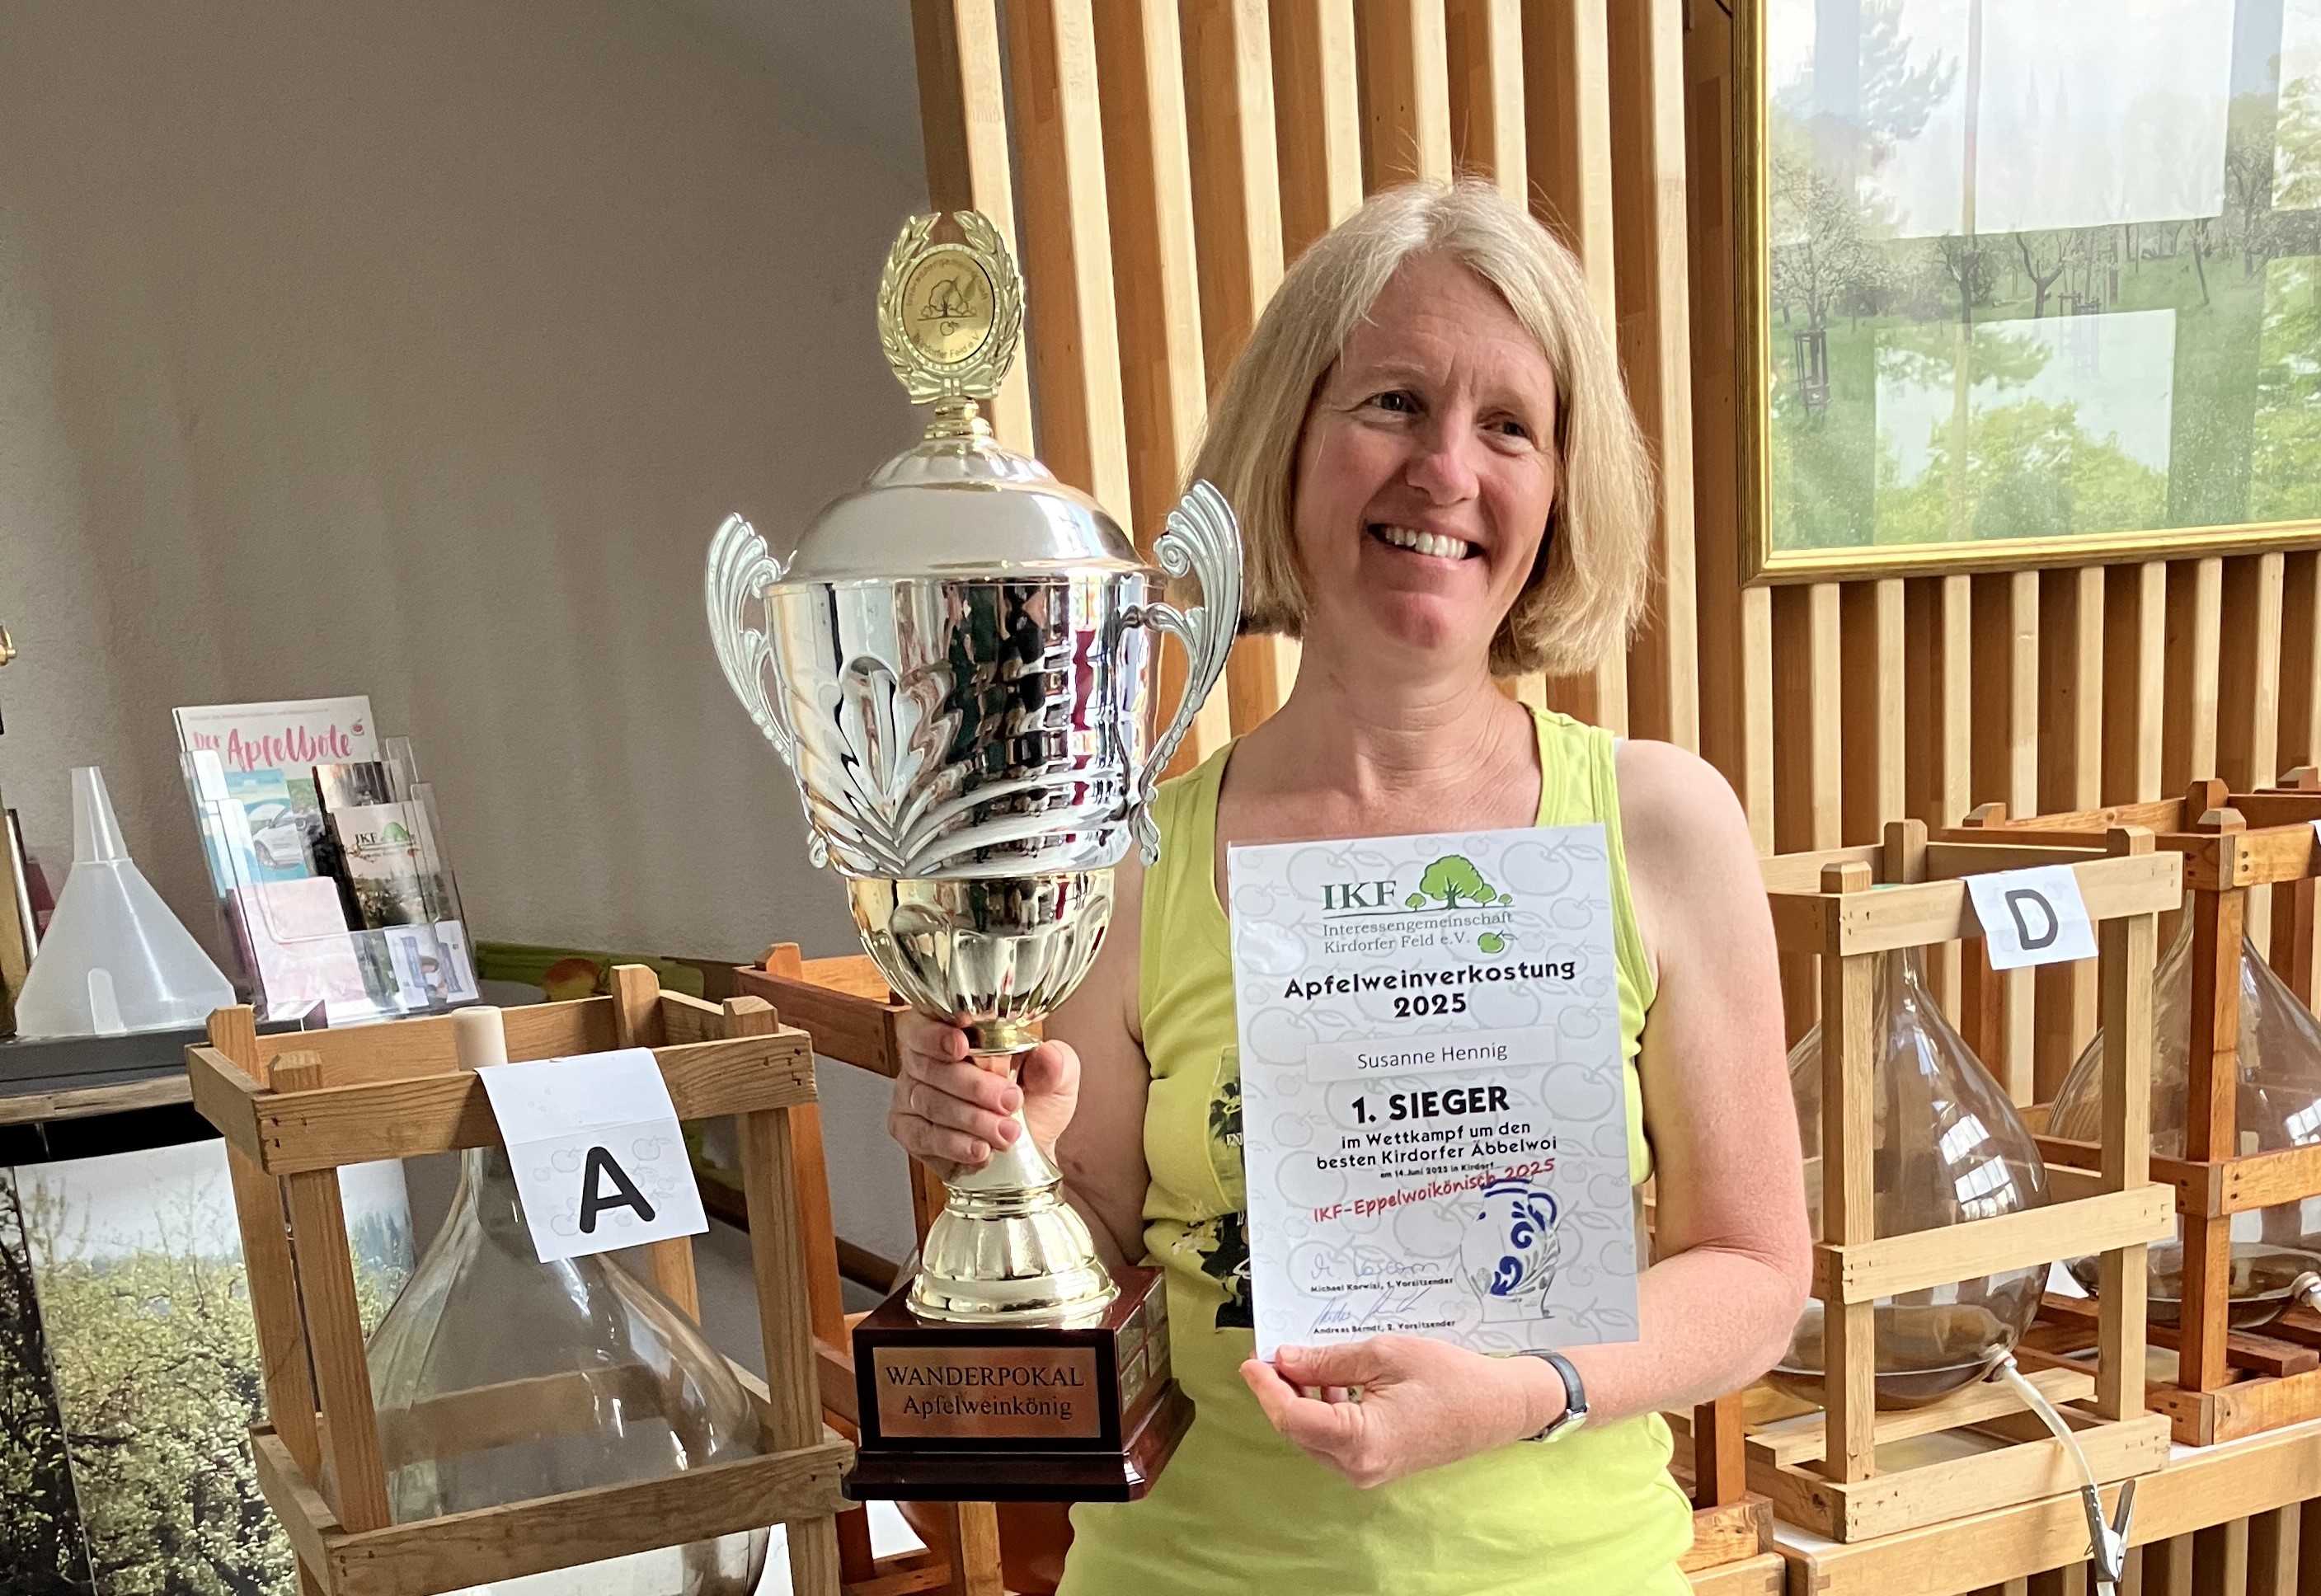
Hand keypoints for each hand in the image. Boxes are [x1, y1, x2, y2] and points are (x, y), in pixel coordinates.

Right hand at [888, 1011, 1080, 1180]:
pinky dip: (956, 1144)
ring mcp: (912, 1096)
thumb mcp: (1057, 1078)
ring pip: (930, 1103)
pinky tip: (981, 1149)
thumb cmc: (1034, 1101)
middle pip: (931, 1066)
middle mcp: (924, 1060)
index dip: (937, 1034)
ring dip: (972, 1119)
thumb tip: (1047, 1055)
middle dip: (973, 1086)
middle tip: (1010, 1101)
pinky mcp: (911, 1132)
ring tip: (1007, 1132)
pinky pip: (925, 1136)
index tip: (962, 1045)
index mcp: (953, 1031)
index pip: (925, 1022)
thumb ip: (1055, 1063)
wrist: (1028, 1149)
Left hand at [1240, 1336, 1553, 1488]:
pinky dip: (1323, 1411)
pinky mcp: (1376, 1465)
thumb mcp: (1385, 1355)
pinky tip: (1328, 1381)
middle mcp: (1360, 1467)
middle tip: (1270, 1354)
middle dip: (1279, 1391)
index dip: (1266, 1387)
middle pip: (1297, 1429)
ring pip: (1313, 1436)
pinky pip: (1334, 1440)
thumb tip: (1286, 1360)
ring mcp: (1369, 1471)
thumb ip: (1329, 1361)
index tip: (1252, 1360)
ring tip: (1299, 1361)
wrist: (1499, 1407)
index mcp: (1362, 1441)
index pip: (1292, 1417)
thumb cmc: (1452, 1379)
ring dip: (1300, 1399)